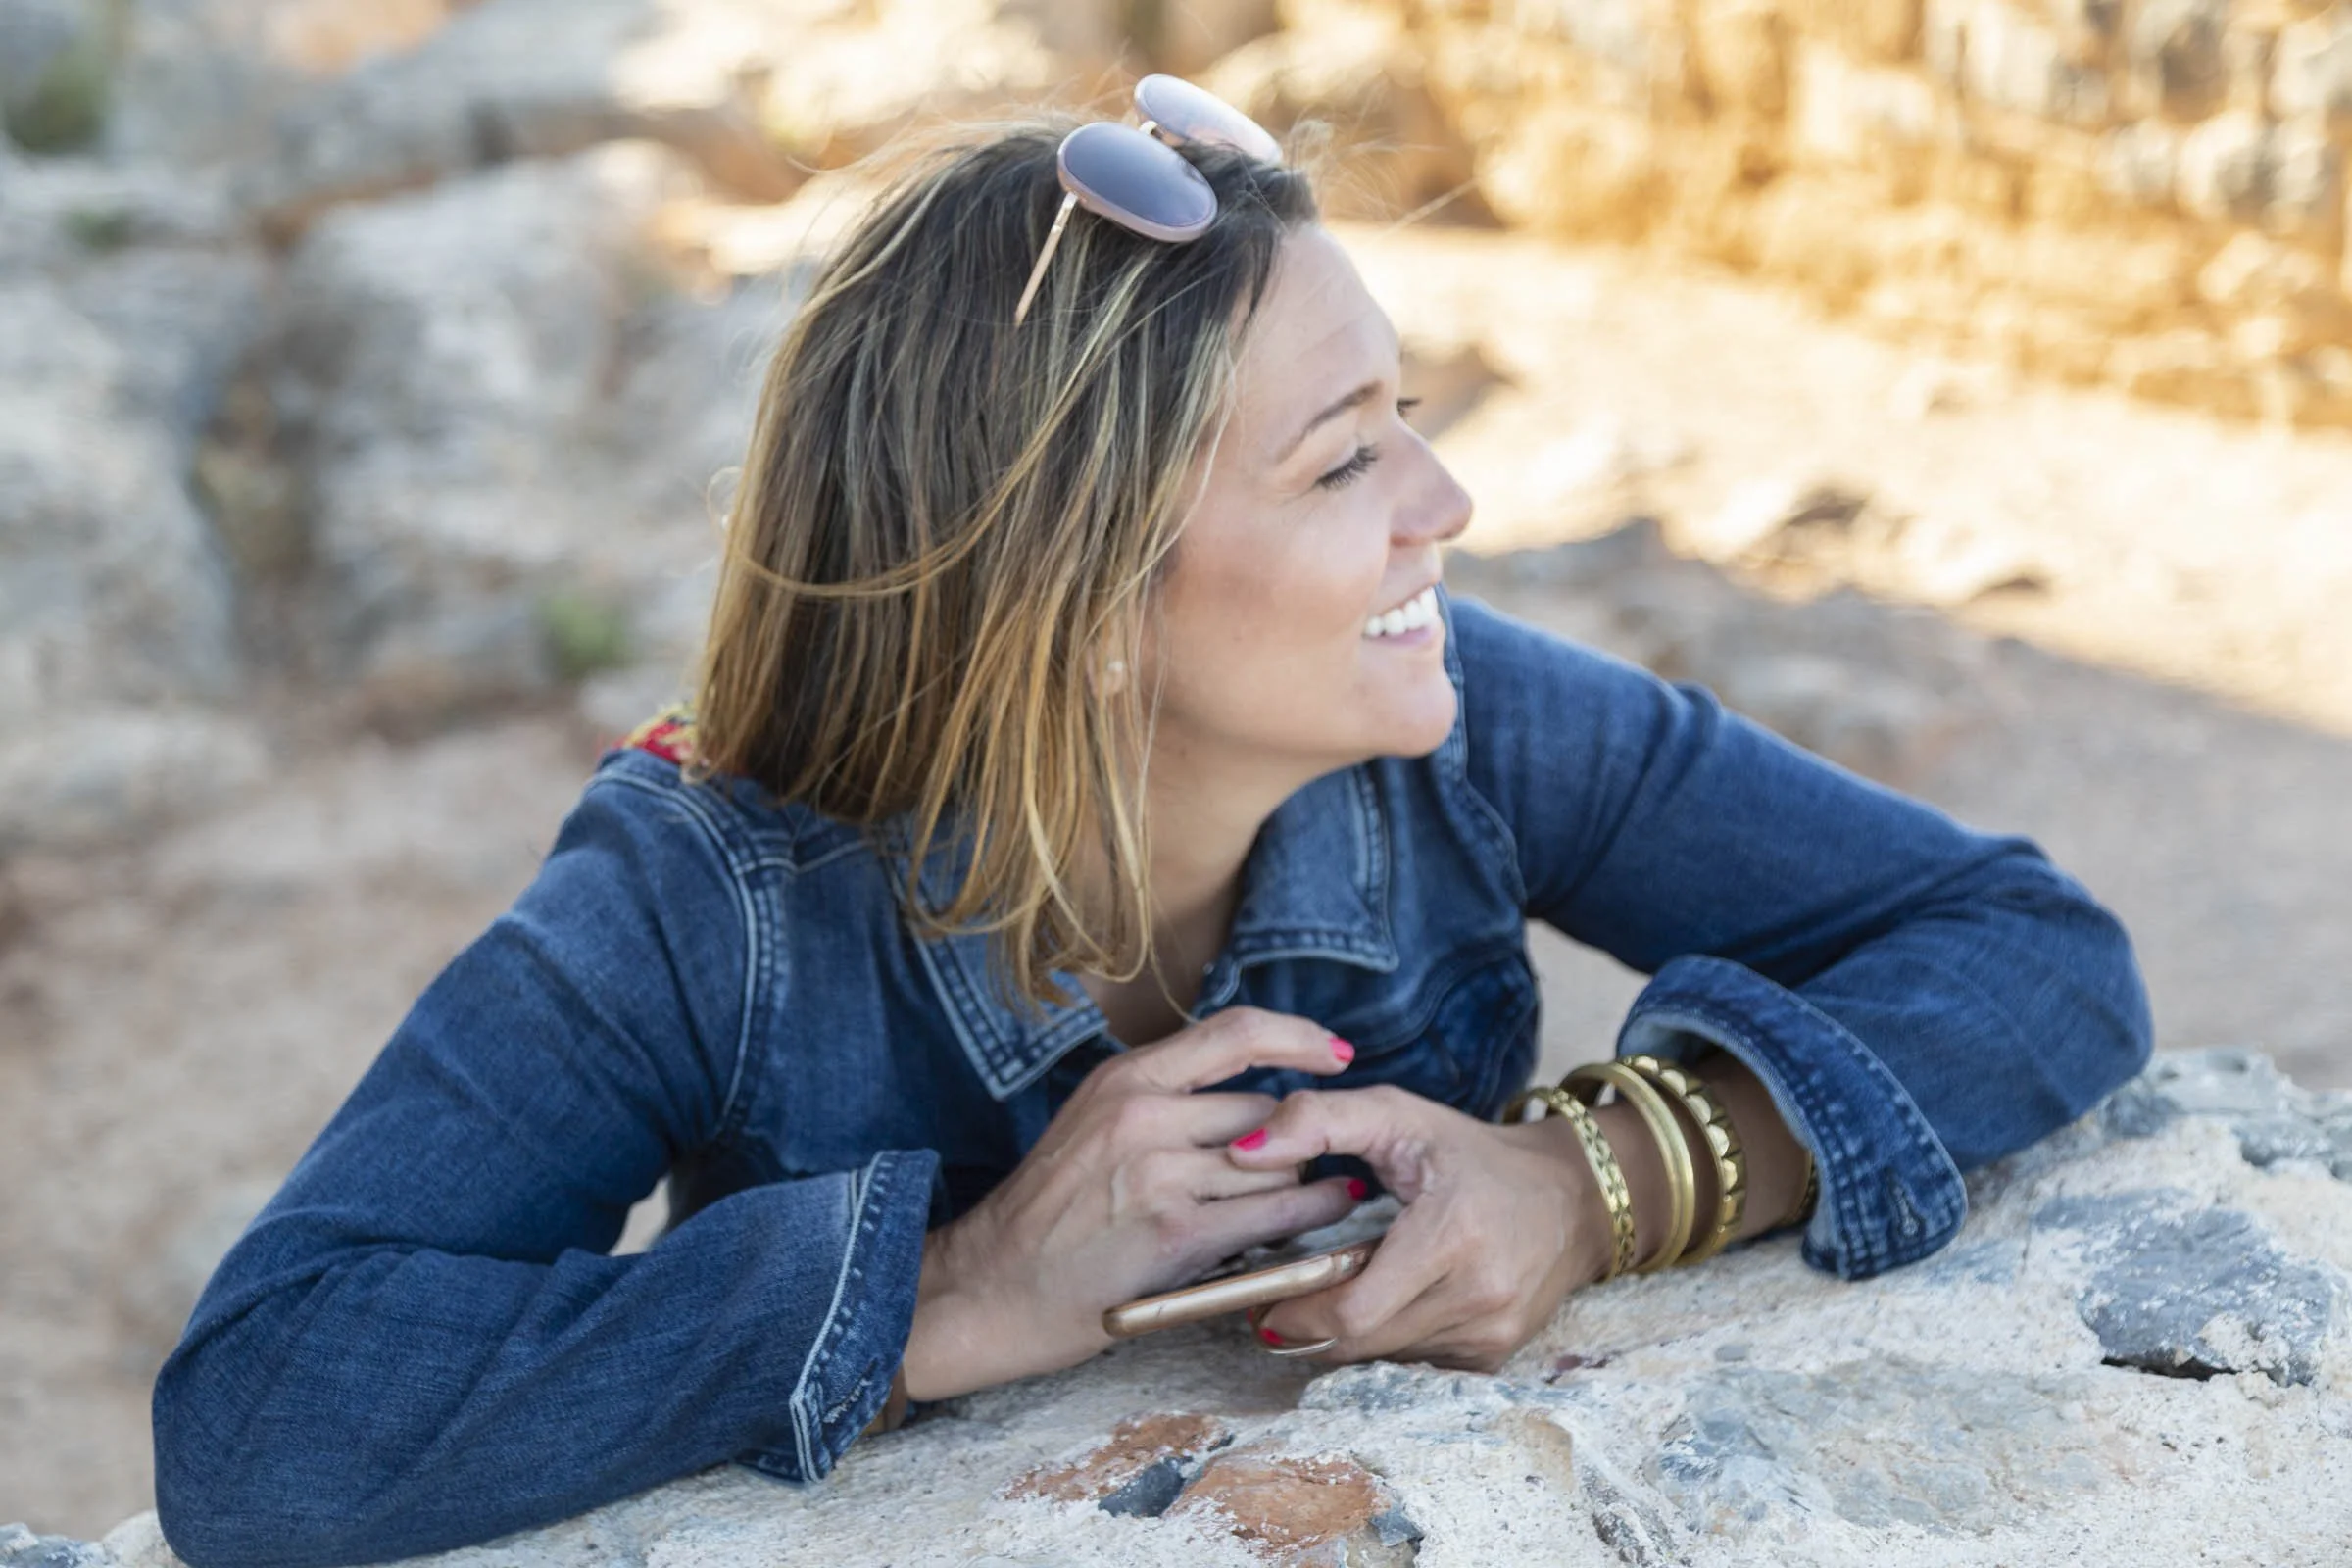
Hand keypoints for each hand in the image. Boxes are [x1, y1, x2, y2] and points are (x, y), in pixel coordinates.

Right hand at [900, 1008, 1361, 1399]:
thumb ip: (1161, 1102)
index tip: (1338, 1052)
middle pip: (1267, 1111)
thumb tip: (1251, 1103)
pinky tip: (1326, 1218)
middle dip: (1293, 1144)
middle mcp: (1142, 1114)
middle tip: (1296, 1173)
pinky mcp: (1174, 1235)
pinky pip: (1276, 1215)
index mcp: (1124, 1078)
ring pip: (1279, 1163)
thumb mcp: (1092, 1126)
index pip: (1235, 1032)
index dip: (1299, 1036)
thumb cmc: (1044, 1216)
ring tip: (1300, 1205)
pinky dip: (1312, 1215)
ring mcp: (1158, 1174)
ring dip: (1298, 1185)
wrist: (987, 1287)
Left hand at [1225, 1084, 1613, 1370]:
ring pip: (1384, 1358)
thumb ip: (1316, 1119)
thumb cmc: (1470, 1153)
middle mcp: (1479, 1294)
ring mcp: (1492, 1333)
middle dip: (1311, 1329)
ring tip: (1336, 1292)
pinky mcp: (1496, 1356)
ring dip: (1349, 1334)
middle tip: (1278, 1307)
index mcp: (1452, 1234)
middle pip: (1362, 1342)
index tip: (1263, 1303)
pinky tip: (1387, 1305)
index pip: (1354, 1310)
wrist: (1570, 1195)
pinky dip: (1388, 1342)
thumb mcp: (1396, 1113)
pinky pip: (1415, 1366)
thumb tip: (1244, 1151)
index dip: (1298, 1315)